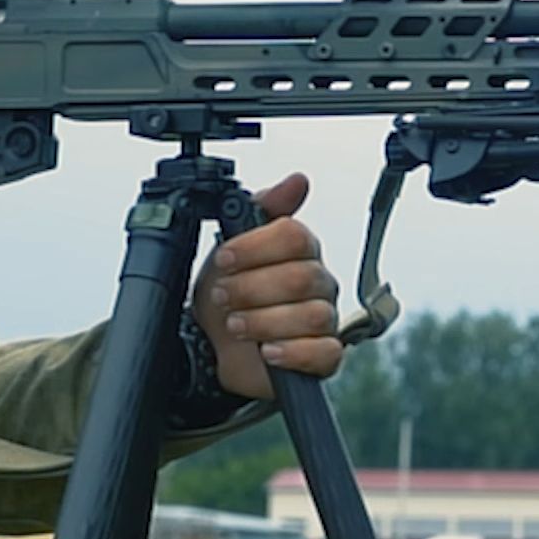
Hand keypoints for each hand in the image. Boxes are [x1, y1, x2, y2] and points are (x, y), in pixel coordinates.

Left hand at [190, 171, 345, 396]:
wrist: (213, 347)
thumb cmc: (228, 295)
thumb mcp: (229, 250)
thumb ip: (260, 211)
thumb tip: (299, 181)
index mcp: (300, 250)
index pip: (295, 236)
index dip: (256, 247)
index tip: (224, 259)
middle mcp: (318, 282)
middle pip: (301, 277)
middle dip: (252, 288)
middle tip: (223, 296)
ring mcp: (325, 319)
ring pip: (313, 315)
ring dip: (264, 321)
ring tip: (236, 325)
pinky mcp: (324, 357)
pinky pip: (325, 352)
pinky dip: (293, 352)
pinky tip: (268, 351)